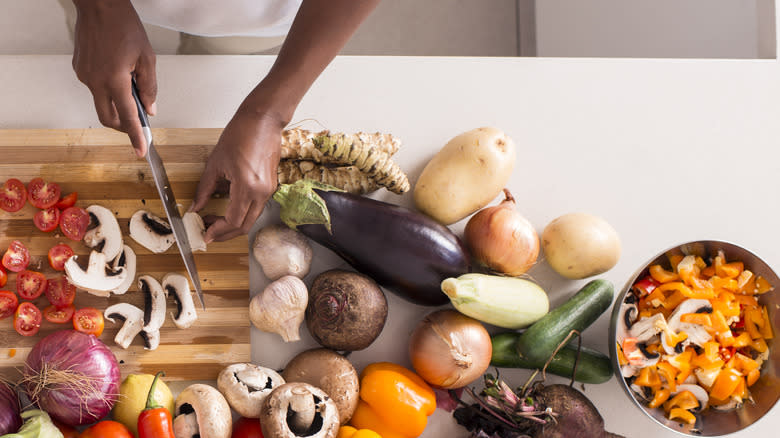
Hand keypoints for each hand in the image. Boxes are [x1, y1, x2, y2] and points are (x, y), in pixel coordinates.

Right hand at [71, 0, 156, 156]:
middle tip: (138, 124)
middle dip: (123, 126)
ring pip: (101, 102)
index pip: (127, 117)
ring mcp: (85, 76)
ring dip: (116, 102)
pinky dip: (108, 88)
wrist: (99, 6)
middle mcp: (95, 81)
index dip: (135, 136)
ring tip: (130, 84)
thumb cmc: (124, 26)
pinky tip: (117, 72)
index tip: (141, 150)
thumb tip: (150, 109)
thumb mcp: (147, 58)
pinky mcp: (80, 69)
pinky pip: (95, 87)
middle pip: (108, 117)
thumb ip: (149, 87)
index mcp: (114, 79)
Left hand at [191, 109, 283, 241]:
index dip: (218, 231)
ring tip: (215, 220)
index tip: (205, 234)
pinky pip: (255, 207)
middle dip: (225, 233)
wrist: (263, 120)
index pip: (233, 221)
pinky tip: (227, 207)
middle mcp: (261, 192)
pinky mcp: (270, 186)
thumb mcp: (215, 163)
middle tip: (209, 232)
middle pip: (244, 226)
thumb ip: (204, 189)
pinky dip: (241, 212)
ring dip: (233, 224)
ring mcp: (268, 190)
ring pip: (251, 219)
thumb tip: (196, 207)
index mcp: (247, 186)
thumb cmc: (241, 134)